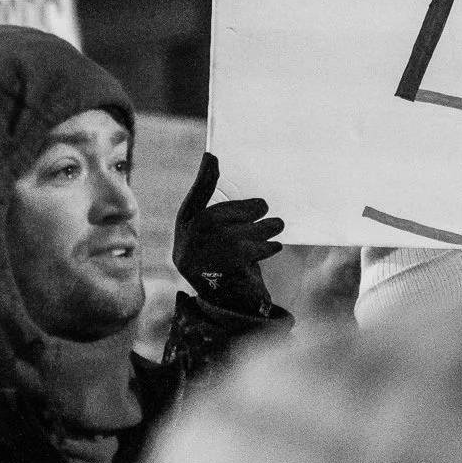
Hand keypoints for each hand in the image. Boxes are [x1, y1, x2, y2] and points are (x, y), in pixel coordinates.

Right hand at [172, 153, 283, 315]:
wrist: (226, 306)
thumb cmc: (223, 265)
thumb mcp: (215, 241)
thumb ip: (221, 217)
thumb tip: (233, 183)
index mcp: (185, 230)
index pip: (194, 199)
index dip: (205, 178)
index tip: (212, 156)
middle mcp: (189, 242)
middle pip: (222, 214)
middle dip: (248, 209)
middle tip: (265, 207)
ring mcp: (206, 255)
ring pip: (241, 231)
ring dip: (264, 227)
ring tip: (276, 225)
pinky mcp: (227, 266)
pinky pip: (253, 249)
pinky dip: (268, 246)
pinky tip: (275, 245)